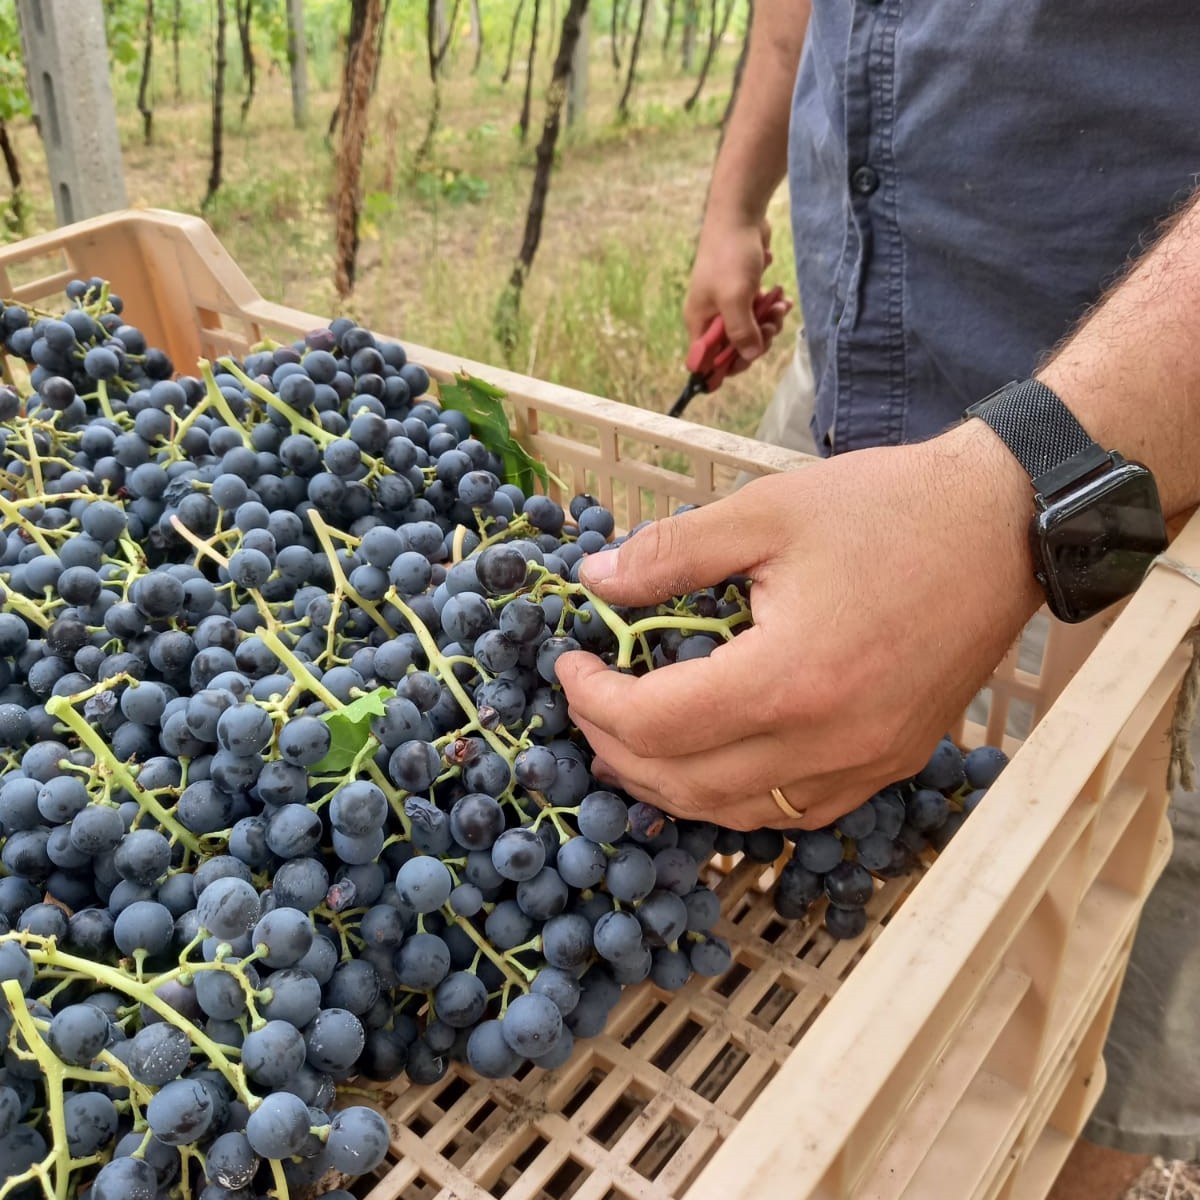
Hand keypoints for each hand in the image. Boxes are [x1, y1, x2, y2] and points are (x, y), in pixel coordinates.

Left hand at [556, 422, 1042, 829]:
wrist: (1004, 525)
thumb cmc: (886, 508)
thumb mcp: (766, 510)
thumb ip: (671, 553)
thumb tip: (595, 581)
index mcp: (790, 680)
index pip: (657, 726)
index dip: (593, 700)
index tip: (569, 663)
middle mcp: (829, 743)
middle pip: (687, 784)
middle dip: (617, 750)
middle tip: (586, 703)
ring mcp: (866, 764)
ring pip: (736, 813)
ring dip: (669, 785)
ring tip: (630, 739)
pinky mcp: (892, 764)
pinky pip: (793, 812)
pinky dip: (734, 796)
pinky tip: (710, 760)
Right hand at [684, 213, 783, 369]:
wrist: (740, 215)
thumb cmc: (731, 256)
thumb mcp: (735, 298)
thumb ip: (741, 332)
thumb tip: (749, 356)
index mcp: (700, 322)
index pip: (707, 360)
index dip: (728, 366)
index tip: (750, 356)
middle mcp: (711, 315)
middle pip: (733, 347)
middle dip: (756, 341)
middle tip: (771, 326)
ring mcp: (727, 302)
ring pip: (749, 329)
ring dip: (767, 324)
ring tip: (780, 309)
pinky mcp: (742, 290)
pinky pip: (757, 311)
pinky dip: (771, 309)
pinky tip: (782, 300)